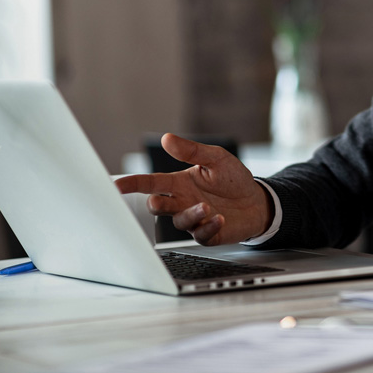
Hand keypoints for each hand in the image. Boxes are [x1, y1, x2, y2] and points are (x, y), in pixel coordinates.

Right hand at [113, 133, 271, 245]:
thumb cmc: (232, 178)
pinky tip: (219, 218)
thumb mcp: (216, 158)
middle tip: (157, 200)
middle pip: (158, 205)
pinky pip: (201, 234)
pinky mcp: (208, 233)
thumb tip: (167, 138)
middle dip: (155, 204)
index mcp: (179, 183)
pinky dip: (208, 226)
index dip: (132, 183)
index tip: (116, 185)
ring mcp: (194, 219)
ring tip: (206, 206)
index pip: (151, 182)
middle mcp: (182, 202)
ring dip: (190, 214)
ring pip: (179, 221)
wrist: (257, 200)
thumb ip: (192, 151)